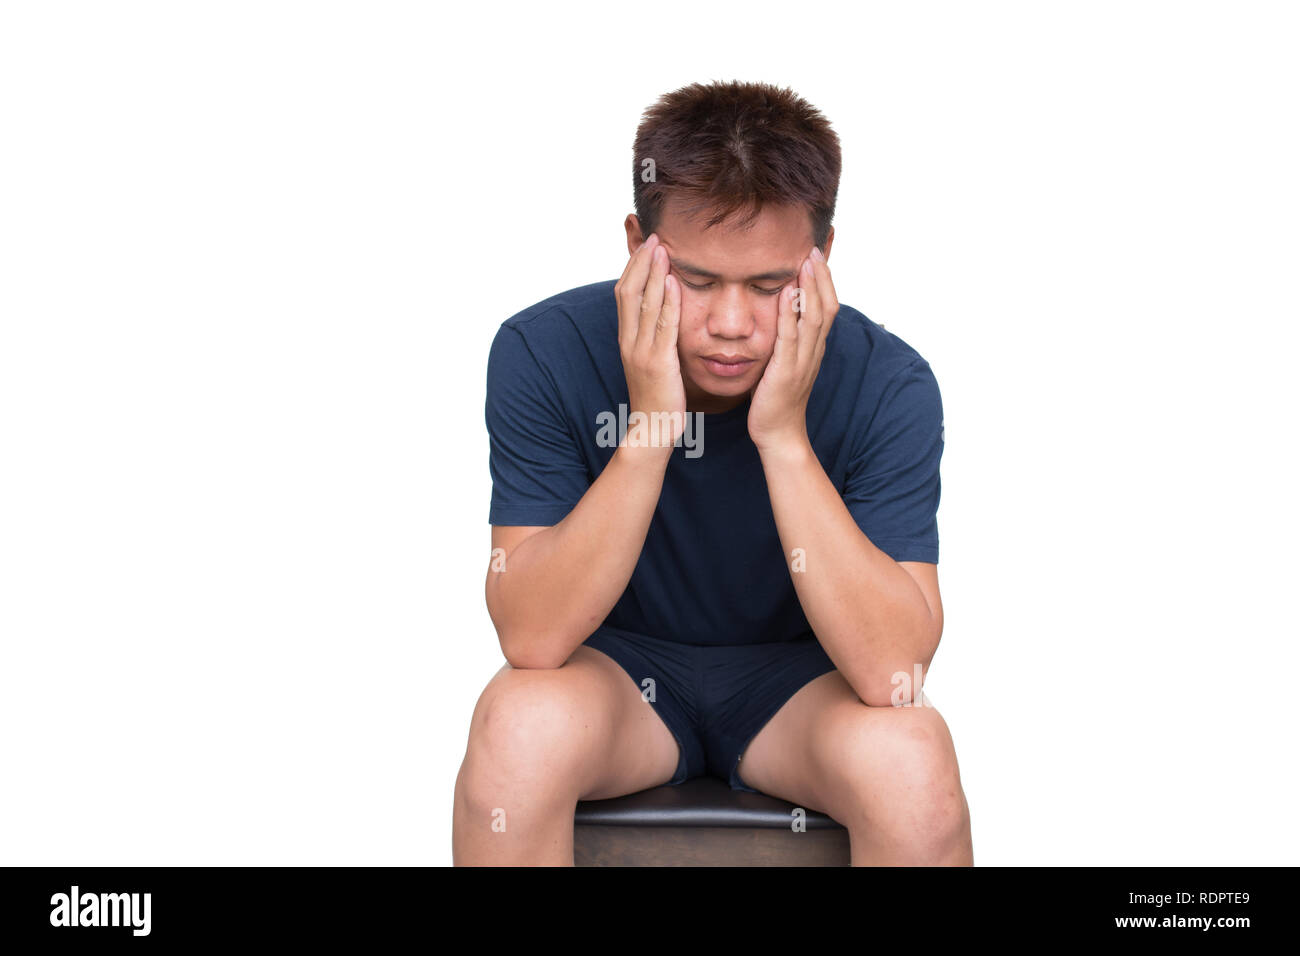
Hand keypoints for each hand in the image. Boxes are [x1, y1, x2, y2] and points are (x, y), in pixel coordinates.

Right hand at [614, 233, 686, 449]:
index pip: (624, 294)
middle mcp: (629, 341)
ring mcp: (641, 351)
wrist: (652, 429)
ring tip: (663, 248)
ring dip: (654, 273)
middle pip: (628, 291)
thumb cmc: (657, 397)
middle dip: (641, 262)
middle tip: (654, 237)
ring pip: (644, 304)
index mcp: (626, 339)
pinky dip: (667, 301)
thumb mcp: (650, 362)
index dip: (634, 267)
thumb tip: (661, 315)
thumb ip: (652, 337)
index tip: (646, 246)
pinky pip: (662, 326)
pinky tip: (674, 282)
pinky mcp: (658, 362)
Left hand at [747, 245, 838, 453]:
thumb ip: (787, 341)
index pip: (826, 307)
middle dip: (822, 277)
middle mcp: (813, 351)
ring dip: (811, 288)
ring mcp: (802, 361)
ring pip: (813, 318)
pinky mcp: (786, 371)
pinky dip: (790, 314)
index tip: (816, 255)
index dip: (824, 281)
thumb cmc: (776, 399)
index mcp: (813, 348)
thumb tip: (781, 316)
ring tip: (806, 262)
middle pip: (826, 307)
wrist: (778, 433)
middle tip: (814, 249)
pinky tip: (787, 294)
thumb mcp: (785, 364)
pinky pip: (790, 338)